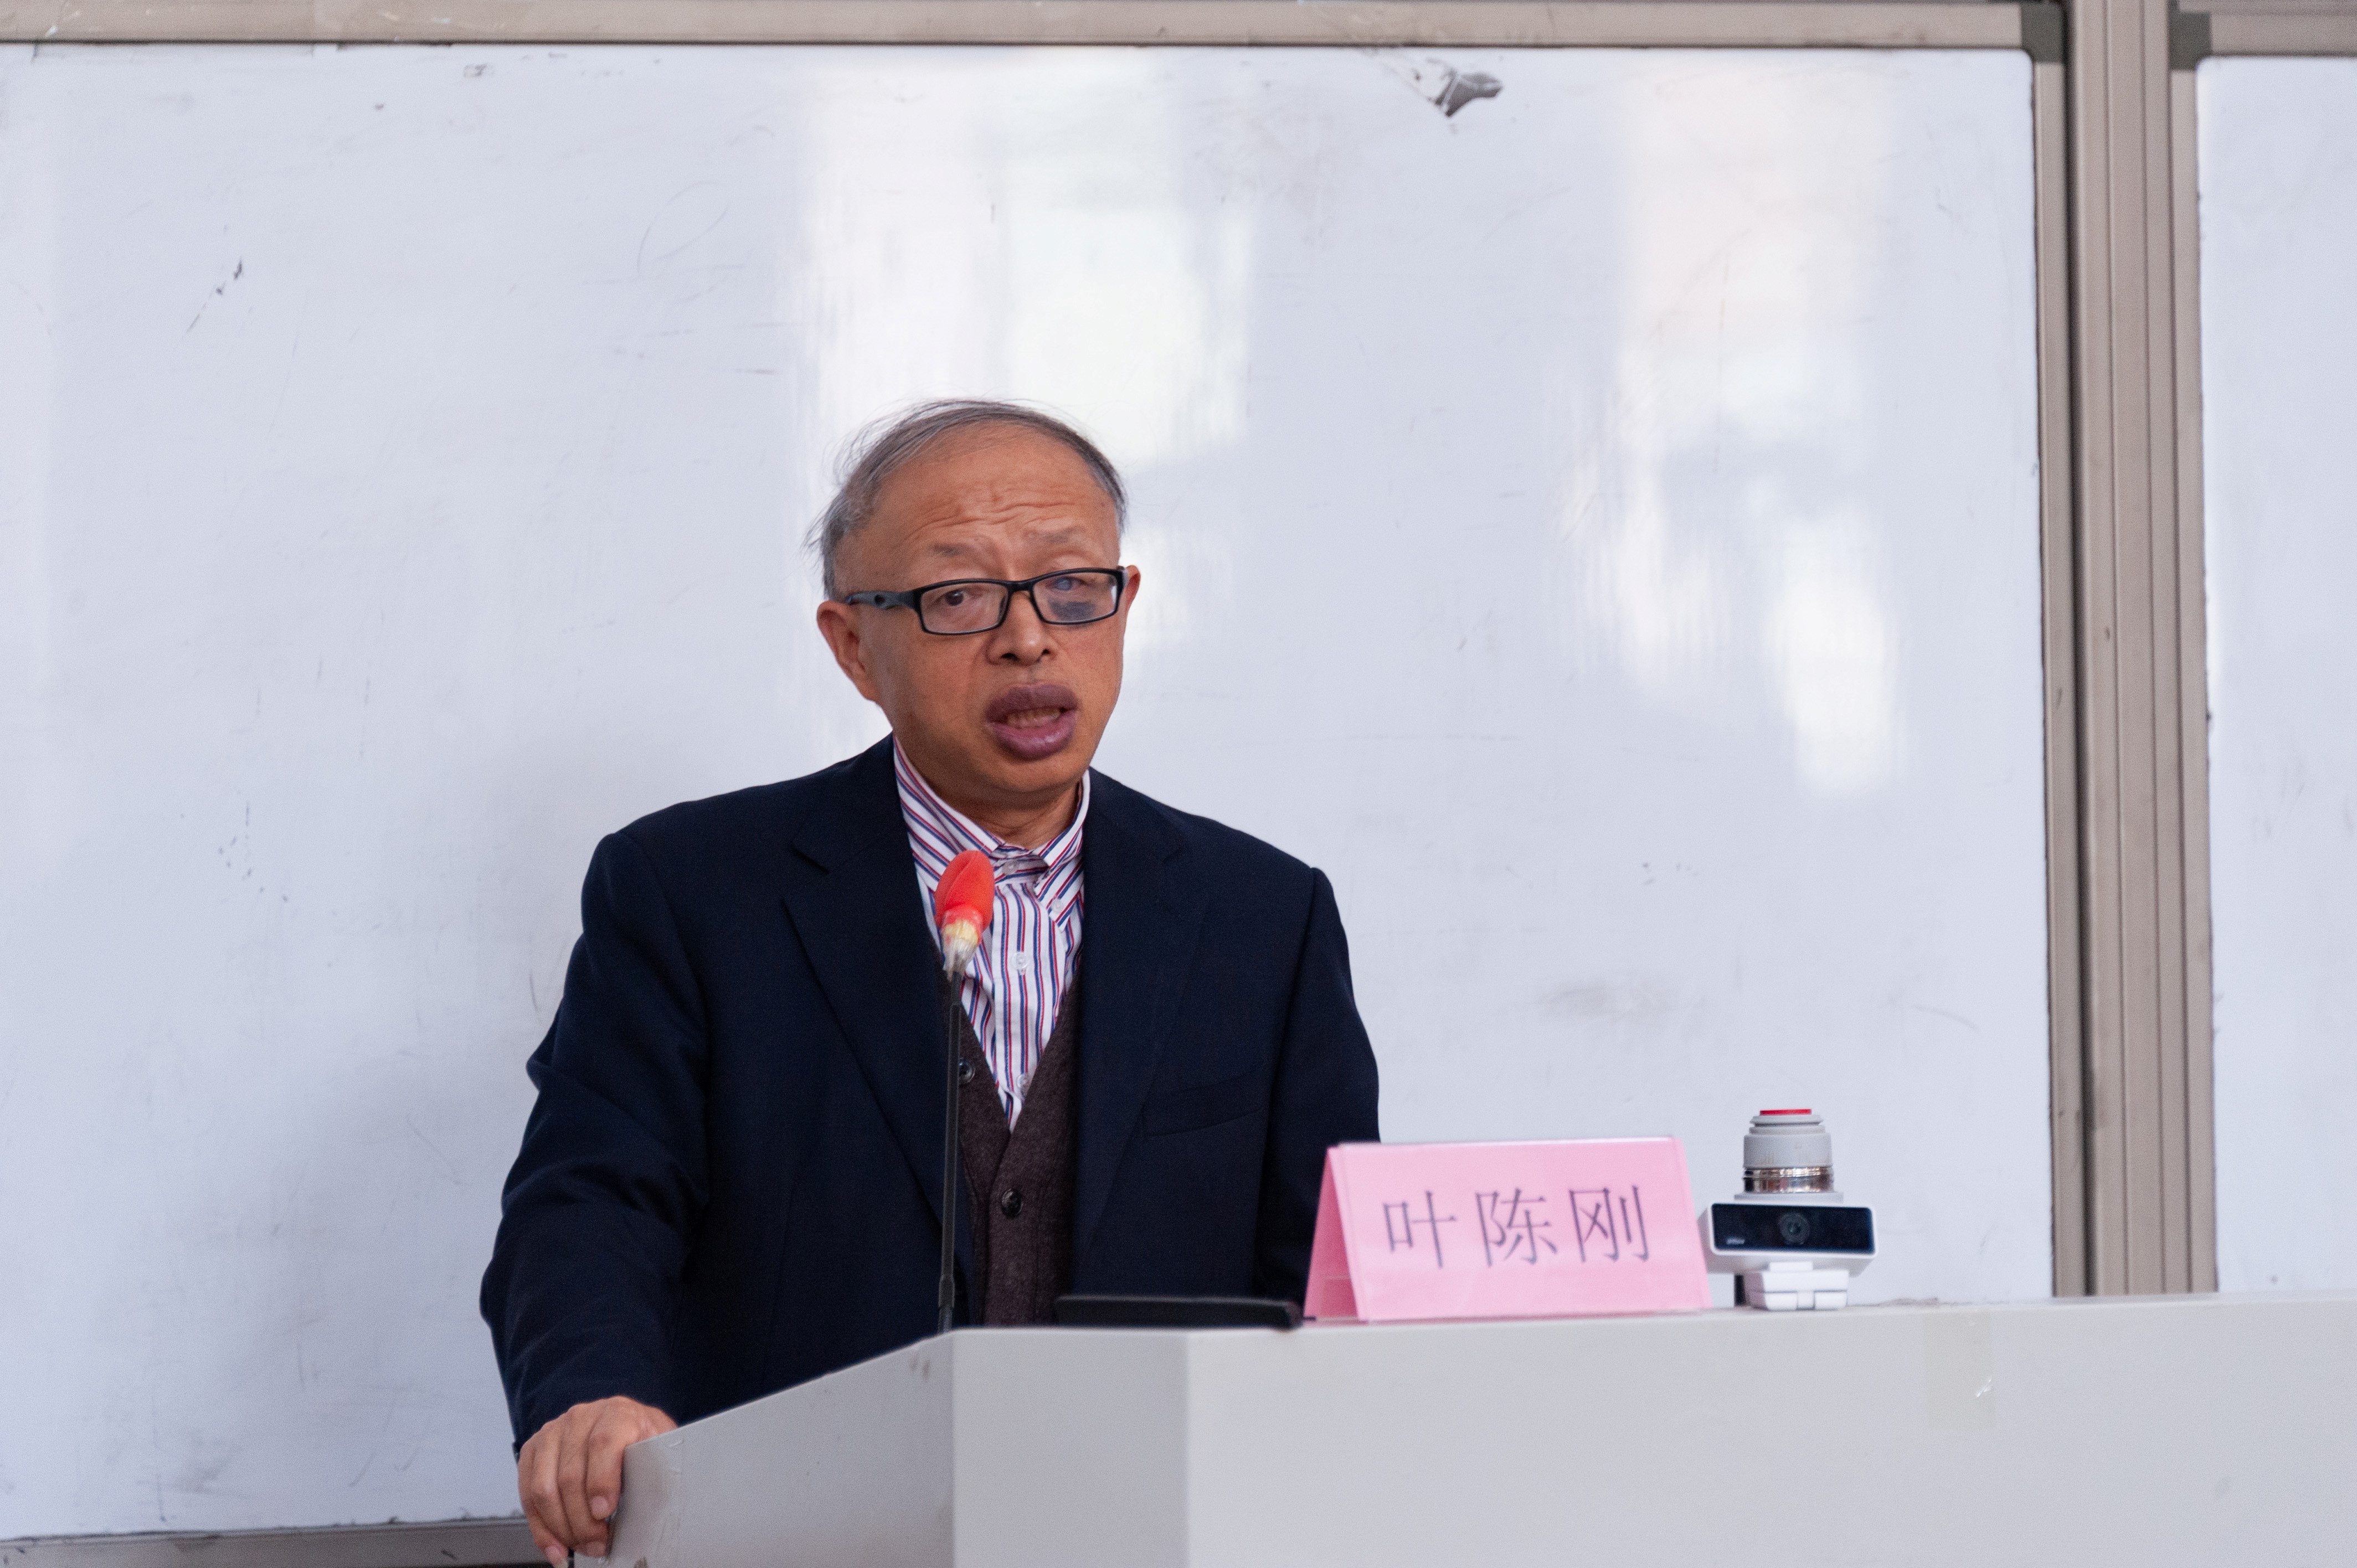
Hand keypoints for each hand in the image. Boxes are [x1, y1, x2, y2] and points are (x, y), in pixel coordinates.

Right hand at [517, 1395, 676, 1563]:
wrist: (625, 1424)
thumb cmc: (643, 1441)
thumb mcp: (659, 1448)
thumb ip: (655, 1468)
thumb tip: (652, 1503)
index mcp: (617, 1413)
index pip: (603, 1443)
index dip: (602, 1481)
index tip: (604, 1512)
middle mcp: (581, 1418)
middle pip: (570, 1475)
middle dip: (582, 1520)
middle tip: (598, 1544)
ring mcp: (553, 1433)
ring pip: (543, 1489)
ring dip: (561, 1528)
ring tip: (581, 1546)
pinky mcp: (533, 1451)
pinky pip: (528, 1495)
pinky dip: (541, 1528)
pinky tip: (556, 1546)